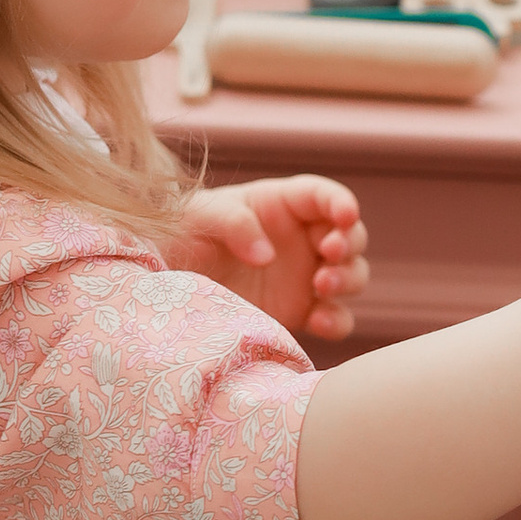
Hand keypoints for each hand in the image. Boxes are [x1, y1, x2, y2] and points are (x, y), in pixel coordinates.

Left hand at [173, 175, 368, 341]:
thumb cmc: (183, 236)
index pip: (322, 196)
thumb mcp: (199, 216)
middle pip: (350, 236)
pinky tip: (319, 323)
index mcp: (282, 206)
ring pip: (352, 275)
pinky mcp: (302, 313)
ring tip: (323, 285)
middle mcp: (302, 240)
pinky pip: (336, 318)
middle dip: (348, 243)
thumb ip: (234, 223)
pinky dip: (337, 321)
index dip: (340, 202)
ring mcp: (307, 278)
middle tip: (330, 253)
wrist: (168, 290)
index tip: (346, 215)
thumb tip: (266, 255)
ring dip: (348, 279)